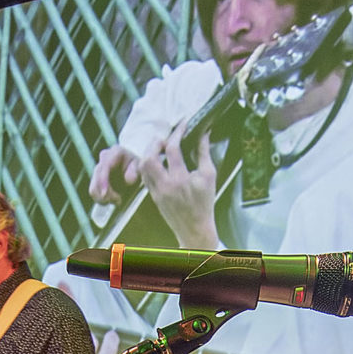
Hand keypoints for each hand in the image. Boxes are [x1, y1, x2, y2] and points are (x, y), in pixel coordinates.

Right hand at [89, 145, 143, 202]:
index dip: (102, 182)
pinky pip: (94, 192)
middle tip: (118, 201)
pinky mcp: (96, 178)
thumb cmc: (139, 169)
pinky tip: (113, 199)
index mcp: (116, 152)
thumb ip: (136, 172)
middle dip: (105, 194)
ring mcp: (99, 167)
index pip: (104, 167)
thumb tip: (129, 180)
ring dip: (104, 199)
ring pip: (93, 188)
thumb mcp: (141, 169)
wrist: (137, 170)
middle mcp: (104, 157)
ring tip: (118, 201)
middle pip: (97, 179)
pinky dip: (102, 199)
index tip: (105, 195)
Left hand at [146, 128, 221, 249]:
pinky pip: (144, 175)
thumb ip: (204, 153)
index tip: (183, 125)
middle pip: (149, 157)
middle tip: (166, 139)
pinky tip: (158, 161)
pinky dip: (149, 164)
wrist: (194, 228)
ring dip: (149, 153)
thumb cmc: (204, 203)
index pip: (172, 149)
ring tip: (160, 149)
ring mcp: (156, 190)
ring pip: (142, 166)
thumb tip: (203, 134)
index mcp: (180, 179)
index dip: (177, 132)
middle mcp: (165, 184)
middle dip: (156, 142)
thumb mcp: (209, 176)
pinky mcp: (152, 195)